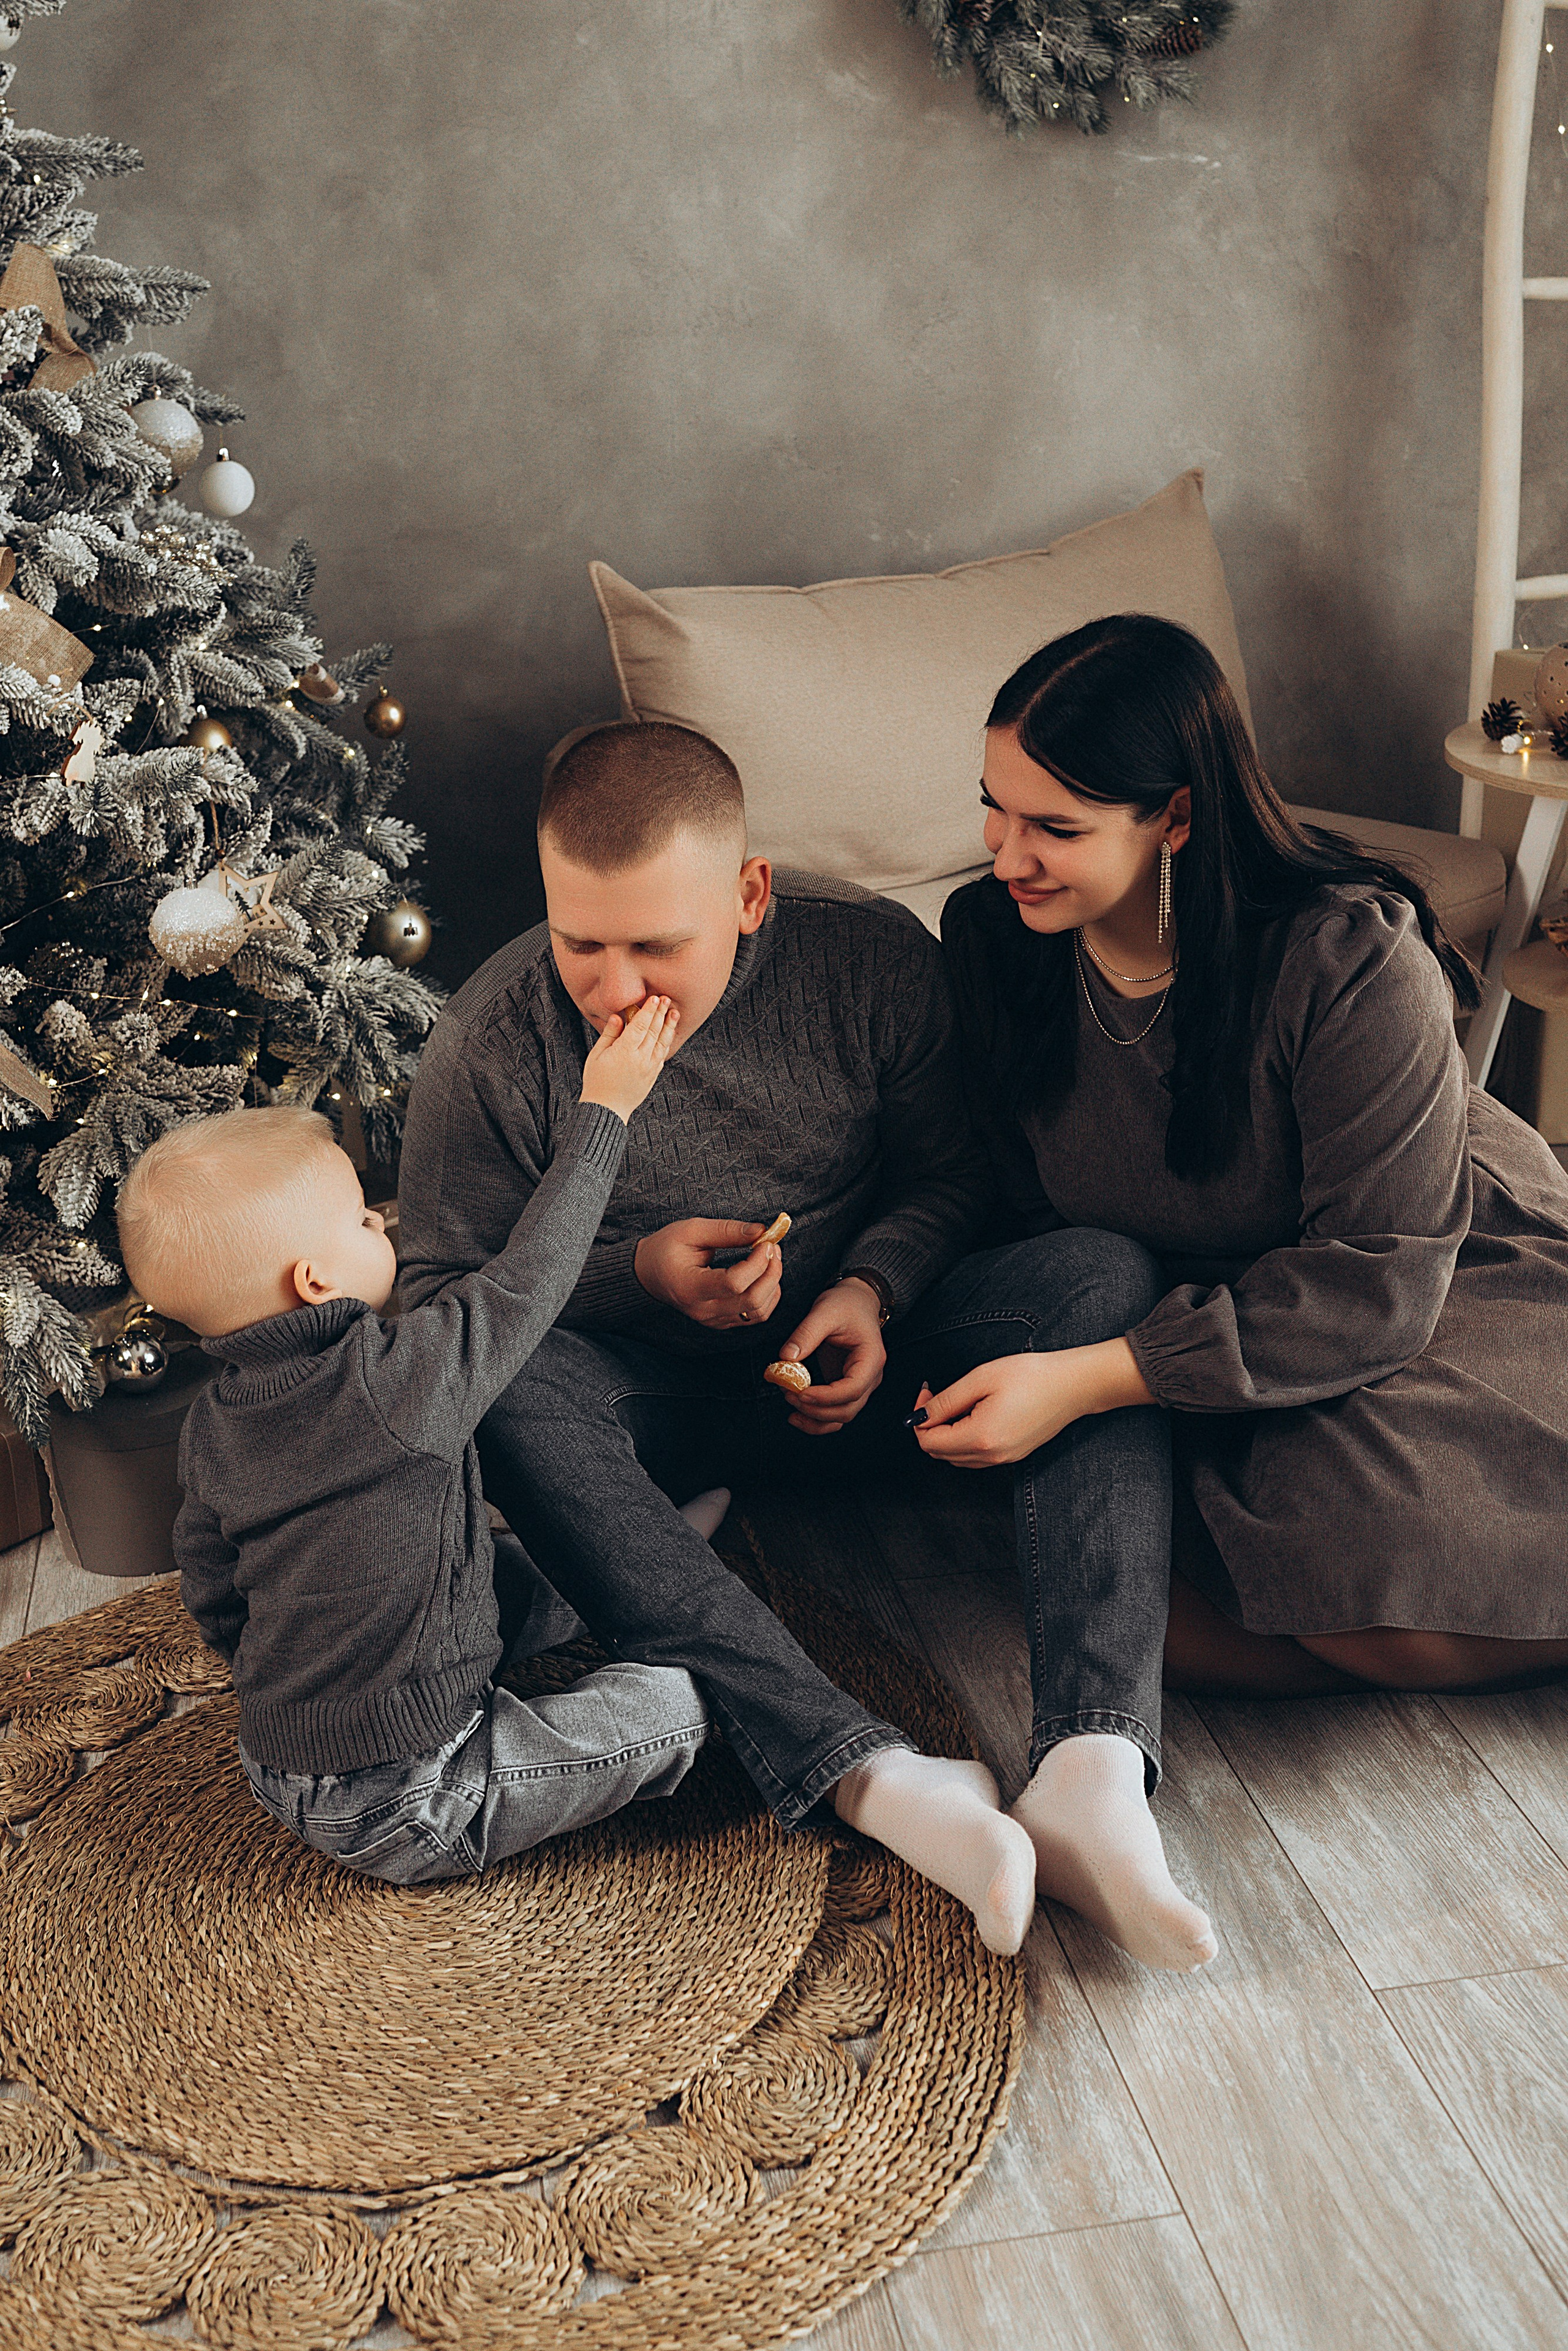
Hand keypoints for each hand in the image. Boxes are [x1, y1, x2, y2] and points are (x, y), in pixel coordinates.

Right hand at [580, 995, 679, 1120]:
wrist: (607, 1110)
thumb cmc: (597, 1082)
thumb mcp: (597, 1056)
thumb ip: (609, 1035)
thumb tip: (617, 1017)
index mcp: (625, 1052)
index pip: (640, 1026)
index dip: (648, 1010)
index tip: (654, 998)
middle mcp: (640, 1059)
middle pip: (654, 1031)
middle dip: (661, 1013)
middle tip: (666, 998)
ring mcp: (649, 1068)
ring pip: (662, 1043)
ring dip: (669, 1026)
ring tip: (674, 1012)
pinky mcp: (653, 1076)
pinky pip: (662, 1055)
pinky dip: (667, 1042)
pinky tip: (668, 1033)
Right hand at [634, 1219, 783, 1328]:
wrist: (648, 1273)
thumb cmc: (666, 1248)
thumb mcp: (691, 1230)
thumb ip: (727, 1230)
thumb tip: (760, 1231)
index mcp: (690, 1286)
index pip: (734, 1283)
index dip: (757, 1263)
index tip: (765, 1242)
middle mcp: (702, 1309)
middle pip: (752, 1301)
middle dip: (771, 1272)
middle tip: (773, 1248)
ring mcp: (712, 1319)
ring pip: (758, 1312)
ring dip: (772, 1285)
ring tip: (771, 1259)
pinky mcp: (720, 1321)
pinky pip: (754, 1316)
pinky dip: (767, 1296)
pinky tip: (764, 1275)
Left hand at [771, 1277, 886, 1434]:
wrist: (857, 1302)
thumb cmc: (846, 1305)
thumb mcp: (825, 1311)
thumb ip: (806, 1333)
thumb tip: (785, 1358)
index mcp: (871, 1358)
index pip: (853, 1388)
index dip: (826, 1397)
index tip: (800, 1392)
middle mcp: (870, 1377)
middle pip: (847, 1409)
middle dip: (815, 1409)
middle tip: (788, 1394)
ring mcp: (859, 1386)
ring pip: (841, 1417)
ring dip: (814, 1418)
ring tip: (789, 1402)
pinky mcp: (845, 1388)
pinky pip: (834, 1413)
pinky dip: (816, 1420)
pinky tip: (796, 1415)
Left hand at [911, 1339, 1153, 1467]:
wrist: (1074, 1384)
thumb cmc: (1032, 1375)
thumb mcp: (981, 1379)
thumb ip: (945, 1401)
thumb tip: (918, 1417)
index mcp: (981, 1438)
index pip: (929, 1442)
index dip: (919, 1418)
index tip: (925, 1392)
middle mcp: (992, 1456)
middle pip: (940, 1453)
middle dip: (930, 1426)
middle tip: (936, 1394)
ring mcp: (1004, 1459)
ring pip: (956, 1457)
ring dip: (946, 1433)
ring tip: (957, 1402)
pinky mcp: (1013, 1454)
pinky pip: (975, 1456)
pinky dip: (963, 1438)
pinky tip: (973, 1413)